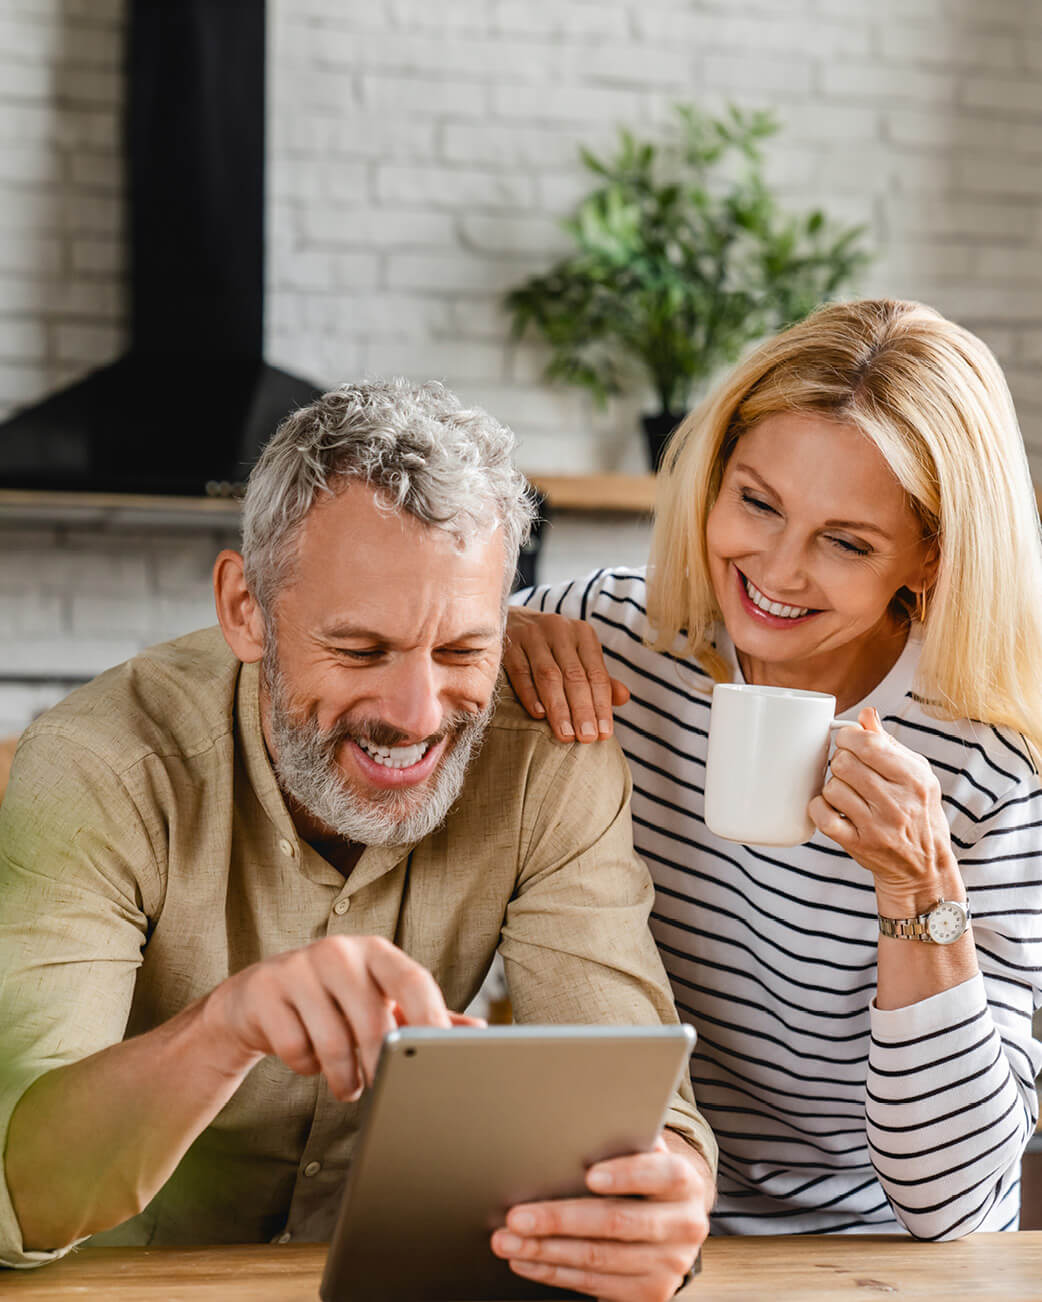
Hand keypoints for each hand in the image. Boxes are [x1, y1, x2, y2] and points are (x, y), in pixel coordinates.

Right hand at [199, 935, 459, 1100]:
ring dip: (344, 1078)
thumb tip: (479, 1030)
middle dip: (380, 1068)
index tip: (443, 1058)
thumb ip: (421, 1015)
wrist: (258, 998)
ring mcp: (298, 966)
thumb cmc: (333, 1002)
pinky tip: (307, 1058)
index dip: (432, 1018)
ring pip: (332, 1042)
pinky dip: (305, 1067)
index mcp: (376, 952)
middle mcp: (340, 951)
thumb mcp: (378, 1000)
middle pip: (373, 1021)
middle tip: (381, 1089)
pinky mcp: (265, 990)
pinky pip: (295, 1048)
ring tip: (349, 1085)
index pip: (413, 980)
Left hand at [490, 1133, 710, 1301]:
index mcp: (685, 1182)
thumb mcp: (645, 1154)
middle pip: (617, 1222)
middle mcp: (684, 1225)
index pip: (663, 1174)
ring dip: (545, 1250)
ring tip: (508, 1239)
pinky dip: (553, 1272)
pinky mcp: (649, 1293)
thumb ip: (623, 1143)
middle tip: (517, 1216)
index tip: (590, 1175)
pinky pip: (593, 1284)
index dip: (627, 1175)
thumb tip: (577, 1127)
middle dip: (560, 1219)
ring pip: (598, 1258)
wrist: (674, 1225)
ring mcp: (668, 1265)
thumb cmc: (646, 1177)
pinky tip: (527, 1260)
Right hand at [504, 606, 629, 743]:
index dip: (602, 705)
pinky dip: (530, 694)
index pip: (596, 674)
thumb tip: (624, 698)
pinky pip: (520, 672)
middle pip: (574, 676)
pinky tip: (538, 714)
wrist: (511, 619)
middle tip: (586, 738)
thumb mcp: (578, 655)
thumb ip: (598, 678)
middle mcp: (559, 630)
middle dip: (582, 710)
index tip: (604, 734)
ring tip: (565, 734)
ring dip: (558, 708)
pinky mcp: (508, 643)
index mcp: (582, 634)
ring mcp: (532, 635)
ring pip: (548, 675)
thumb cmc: (551, 646)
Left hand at [809, 707, 960, 909]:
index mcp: (914, 779)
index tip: (848, 741)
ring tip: (847, 792)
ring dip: (833, 786)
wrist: (925, 866)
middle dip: (840, 760)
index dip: (848, 737)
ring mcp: (877, 827)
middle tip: (848, 769)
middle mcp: (898, 803)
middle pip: (844, 763)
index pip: (868, 744)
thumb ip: (889, 743)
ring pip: (832, 788)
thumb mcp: (917, 774)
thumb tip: (866, 713)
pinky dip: (820, 808)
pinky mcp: (859, 845)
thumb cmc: (919, 812)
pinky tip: (832, 807)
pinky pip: (823, 816)